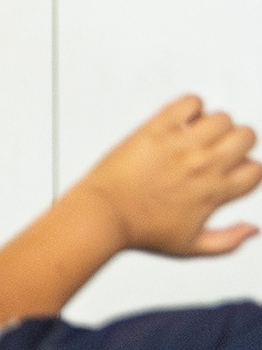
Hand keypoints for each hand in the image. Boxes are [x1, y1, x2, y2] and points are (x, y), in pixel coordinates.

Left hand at [76, 96, 260, 257]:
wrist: (103, 215)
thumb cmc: (142, 232)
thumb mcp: (191, 247)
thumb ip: (229, 241)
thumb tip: (254, 229)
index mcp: (214, 193)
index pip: (257, 170)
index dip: (247, 168)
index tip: (229, 171)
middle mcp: (203, 166)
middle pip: (246, 136)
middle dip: (238, 141)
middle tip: (217, 148)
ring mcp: (180, 146)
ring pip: (221, 117)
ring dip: (214, 124)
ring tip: (196, 135)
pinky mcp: (156, 129)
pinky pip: (189, 102)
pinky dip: (191, 106)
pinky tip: (180, 121)